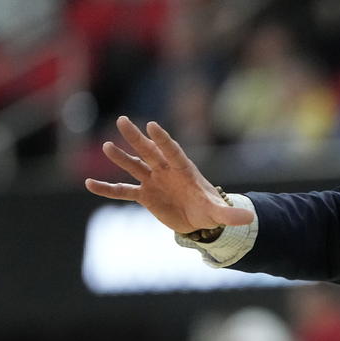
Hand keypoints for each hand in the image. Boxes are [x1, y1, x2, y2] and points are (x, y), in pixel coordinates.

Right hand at [84, 115, 255, 234]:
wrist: (198, 220)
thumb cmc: (210, 209)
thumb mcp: (220, 213)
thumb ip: (230, 215)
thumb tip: (249, 219)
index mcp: (184, 170)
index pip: (172, 152)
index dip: (162, 140)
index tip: (151, 126)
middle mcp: (165, 171)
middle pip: (149, 152)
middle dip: (137, 138)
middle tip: (123, 121)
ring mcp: (153, 181)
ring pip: (134, 166)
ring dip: (120, 158)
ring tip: (107, 146)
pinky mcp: (144, 195)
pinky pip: (123, 191)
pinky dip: (108, 188)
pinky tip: (89, 184)